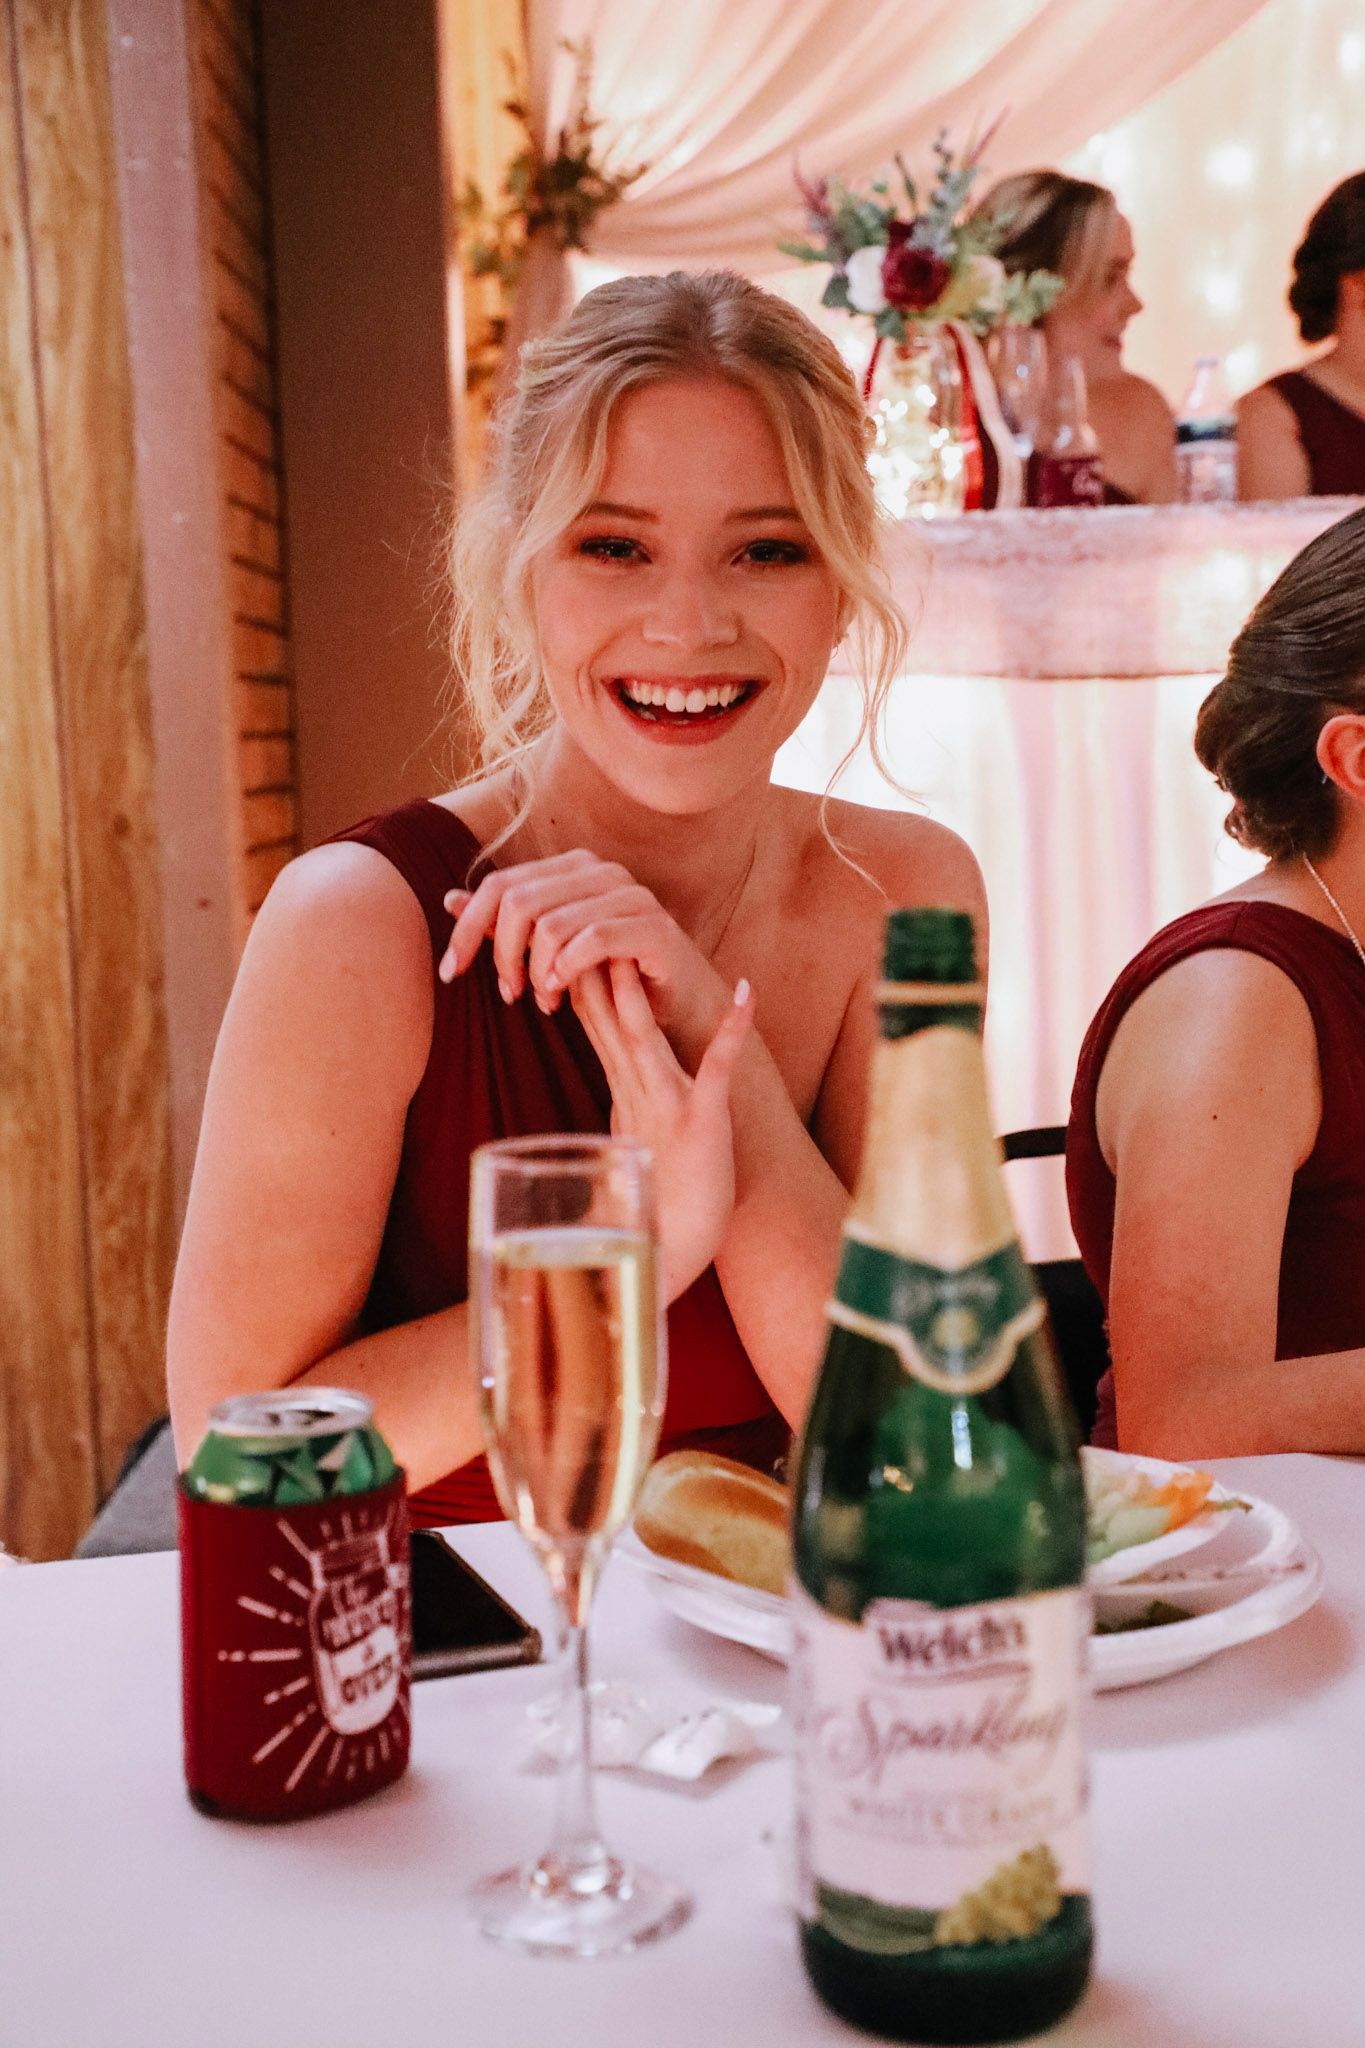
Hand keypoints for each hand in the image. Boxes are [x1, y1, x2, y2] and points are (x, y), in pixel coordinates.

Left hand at [438, 851, 726, 1055]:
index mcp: (574, 869)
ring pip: (551, 924)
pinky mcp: (653, 926)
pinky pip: (592, 939)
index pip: (500, 885)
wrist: (683, 1004)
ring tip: (545, 1001)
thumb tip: (449, 899)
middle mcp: (601, 872)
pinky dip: (568, 969)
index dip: (467, 928)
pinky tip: (563, 993)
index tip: (450, 971)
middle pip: (518, 901)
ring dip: (537, 972)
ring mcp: (631, 895)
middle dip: (503, 955)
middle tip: (511, 995)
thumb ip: (507, 925)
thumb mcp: (552, 953)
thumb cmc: (616, 977)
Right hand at [572, 960, 753, 1300]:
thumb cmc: (657, 1194)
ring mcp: (666, 1105)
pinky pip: (718, 1068)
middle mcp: (635, 1091)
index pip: (590, 1020)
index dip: (574, 974)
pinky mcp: (703, 1123)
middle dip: (589, 968)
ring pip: (642, 1039)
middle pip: (605, 1020)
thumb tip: (604, 1069)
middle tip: (571, 917)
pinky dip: (732, 1030)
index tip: (557, 929)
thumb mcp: (626, 1135)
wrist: (678, 1252)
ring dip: (634, 996)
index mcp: (619, 1089)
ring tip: (629, 950)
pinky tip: (747, 992)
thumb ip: (618, 1096)